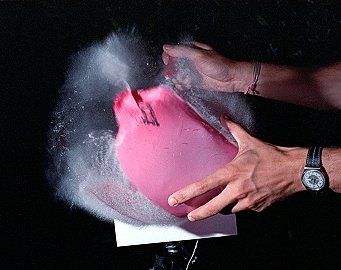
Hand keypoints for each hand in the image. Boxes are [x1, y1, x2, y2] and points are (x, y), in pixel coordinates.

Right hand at [162, 41, 245, 91]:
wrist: (230, 79)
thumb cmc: (218, 65)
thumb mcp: (198, 56)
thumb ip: (182, 51)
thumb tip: (166, 47)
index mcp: (190, 49)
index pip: (172, 51)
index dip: (168, 57)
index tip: (168, 63)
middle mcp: (189, 59)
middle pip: (172, 65)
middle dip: (174, 71)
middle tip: (181, 75)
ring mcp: (191, 70)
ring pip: (176, 75)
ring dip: (178, 79)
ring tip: (187, 81)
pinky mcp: (194, 80)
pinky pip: (182, 83)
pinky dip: (182, 85)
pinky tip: (186, 86)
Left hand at [168, 115, 306, 220]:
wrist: (295, 170)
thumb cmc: (273, 156)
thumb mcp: (250, 142)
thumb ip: (233, 129)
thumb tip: (223, 117)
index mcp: (232, 173)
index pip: (204, 185)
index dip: (186, 194)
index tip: (175, 199)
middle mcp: (238, 189)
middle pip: (212, 207)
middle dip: (199, 214)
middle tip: (189, 216)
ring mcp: (248, 201)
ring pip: (228, 209)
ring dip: (223, 206)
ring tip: (220, 201)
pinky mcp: (257, 208)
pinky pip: (243, 209)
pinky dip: (239, 205)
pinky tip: (242, 196)